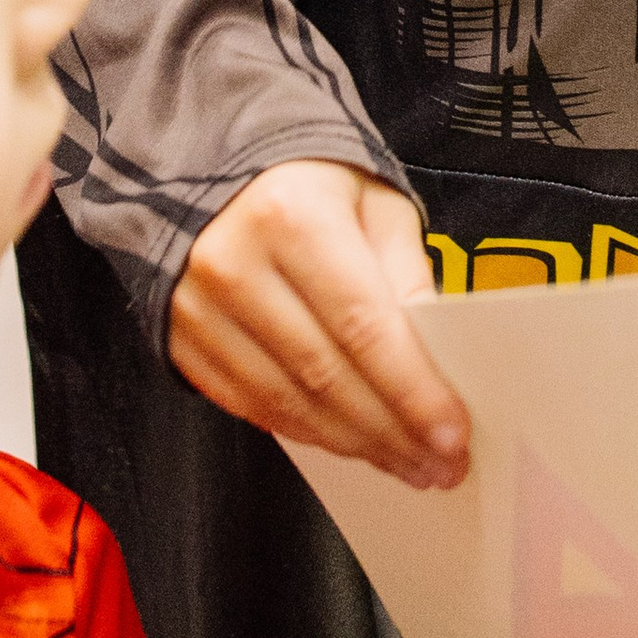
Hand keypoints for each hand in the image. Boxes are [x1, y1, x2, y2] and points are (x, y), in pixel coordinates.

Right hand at [168, 160, 467, 486]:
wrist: (211, 171)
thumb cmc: (307, 185)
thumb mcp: (375, 204)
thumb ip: (407, 273)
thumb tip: (436, 356)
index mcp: (293, 218)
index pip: (365, 326)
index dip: (412, 391)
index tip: (453, 436)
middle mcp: (236, 265)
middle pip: (326, 375)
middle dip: (392, 432)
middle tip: (441, 466)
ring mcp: (199, 311)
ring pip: (288, 403)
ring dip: (353, 444)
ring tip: (405, 463)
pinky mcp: (184, 343)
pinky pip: (253, 407)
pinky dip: (308, 433)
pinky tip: (349, 442)